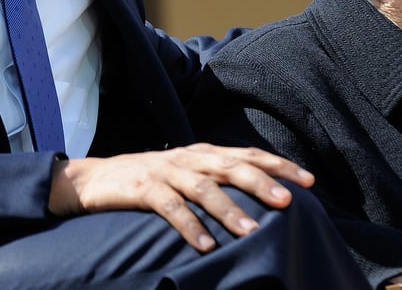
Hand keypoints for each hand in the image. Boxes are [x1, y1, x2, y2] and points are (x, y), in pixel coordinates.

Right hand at [47, 143, 314, 251]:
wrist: (93, 179)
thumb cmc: (148, 181)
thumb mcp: (186, 175)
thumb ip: (216, 180)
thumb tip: (259, 196)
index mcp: (203, 154)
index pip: (247, 154)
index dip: (278, 166)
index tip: (308, 181)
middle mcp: (188, 159)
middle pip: (231, 166)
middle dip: (261, 183)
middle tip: (286, 202)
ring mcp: (165, 172)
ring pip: (203, 189)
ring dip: (229, 210)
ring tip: (252, 232)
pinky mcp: (142, 189)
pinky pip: (170, 208)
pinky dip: (189, 227)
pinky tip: (205, 246)